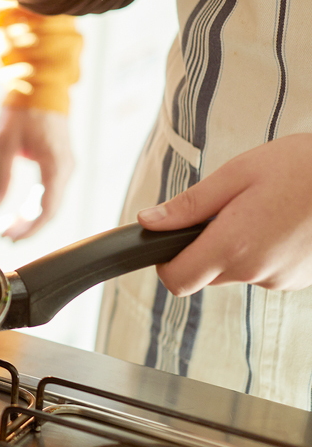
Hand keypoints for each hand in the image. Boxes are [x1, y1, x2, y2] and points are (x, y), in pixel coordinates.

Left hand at [0, 107, 72, 240]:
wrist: (40, 86)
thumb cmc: (22, 111)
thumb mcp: (5, 142)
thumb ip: (1, 176)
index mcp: (55, 164)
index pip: (47, 208)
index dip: (30, 228)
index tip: (10, 237)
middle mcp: (66, 168)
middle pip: (49, 209)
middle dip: (26, 227)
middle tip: (3, 236)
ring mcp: (65, 166)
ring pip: (50, 203)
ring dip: (29, 218)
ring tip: (6, 229)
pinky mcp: (59, 164)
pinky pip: (50, 192)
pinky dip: (34, 206)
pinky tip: (17, 215)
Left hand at [138, 134, 311, 295]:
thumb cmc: (303, 166)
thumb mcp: (236, 174)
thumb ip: (190, 204)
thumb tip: (149, 221)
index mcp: (233, 246)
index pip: (178, 280)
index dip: (166, 262)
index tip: (168, 241)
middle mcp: (256, 272)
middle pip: (206, 273)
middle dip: (205, 246)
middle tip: (228, 208)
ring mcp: (282, 279)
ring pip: (238, 270)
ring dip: (238, 245)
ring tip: (265, 208)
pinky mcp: (301, 279)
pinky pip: (267, 270)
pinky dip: (266, 249)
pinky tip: (285, 220)